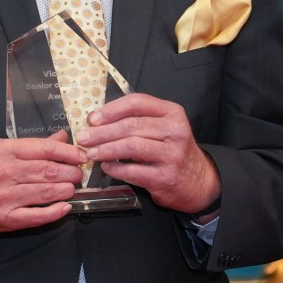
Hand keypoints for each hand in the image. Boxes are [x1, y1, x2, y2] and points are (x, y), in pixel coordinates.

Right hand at [0, 132, 86, 233]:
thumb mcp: (0, 151)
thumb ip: (32, 146)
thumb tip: (62, 137)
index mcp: (3, 151)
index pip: (45, 148)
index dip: (68, 152)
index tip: (81, 156)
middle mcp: (4, 172)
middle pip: (49, 170)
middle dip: (70, 172)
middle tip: (78, 175)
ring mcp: (5, 197)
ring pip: (47, 192)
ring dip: (66, 190)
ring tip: (71, 188)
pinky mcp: (5, 218)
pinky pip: (37, 216)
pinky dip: (55, 212)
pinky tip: (64, 207)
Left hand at [76, 94, 219, 214]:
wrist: (199, 181)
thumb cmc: (173, 151)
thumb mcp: (163, 128)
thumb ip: (137, 120)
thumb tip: (97, 120)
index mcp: (172, 113)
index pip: (137, 102)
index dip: (111, 109)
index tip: (93, 118)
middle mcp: (175, 131)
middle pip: (131, 125)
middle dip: (101, 132)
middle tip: (83, 137)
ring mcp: (171, 155)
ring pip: (131, 146)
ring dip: (105, 149)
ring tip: (90, 153)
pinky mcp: (165, 177)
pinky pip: (133, 171)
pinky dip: (115, 169)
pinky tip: (106, 167)